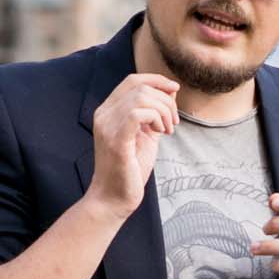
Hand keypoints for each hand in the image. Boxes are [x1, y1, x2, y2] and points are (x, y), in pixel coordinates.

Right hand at [85, 72, 177, 218]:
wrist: (114, 198)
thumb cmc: (130, 169)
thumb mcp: (146, 135)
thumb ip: (155, 113)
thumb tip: (171, 91)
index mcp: (108, 111)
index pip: (132, 80)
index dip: (156, 80)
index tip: (175, 90)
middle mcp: (104, 114)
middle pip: (140, 87)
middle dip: (165, 101)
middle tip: (173, 124)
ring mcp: (107, 126)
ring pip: (141, 97)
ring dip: (163, 111)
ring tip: (167, 130)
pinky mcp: (116, 140)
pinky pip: (137, 113)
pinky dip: (156, 118)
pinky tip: (160, 133)